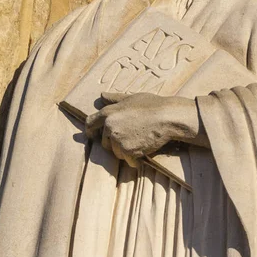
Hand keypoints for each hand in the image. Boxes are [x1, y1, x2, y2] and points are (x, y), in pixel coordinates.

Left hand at [85, 92, 203, 164]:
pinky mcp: (127, 151)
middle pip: (104, 142)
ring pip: (116, 153)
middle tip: (131, 137)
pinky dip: (136, 160)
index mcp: (108, 112)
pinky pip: (128, 161)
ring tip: (140, 141)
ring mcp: (117, 139)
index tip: (93, 135)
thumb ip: (114, 98)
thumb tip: (101, 95)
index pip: (90, 123)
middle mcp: (109, 126)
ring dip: (126, 151)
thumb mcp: (132, 98)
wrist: (167, 117)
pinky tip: (145, 150)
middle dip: (115, 143)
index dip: (91, 131)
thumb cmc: (152, 105)